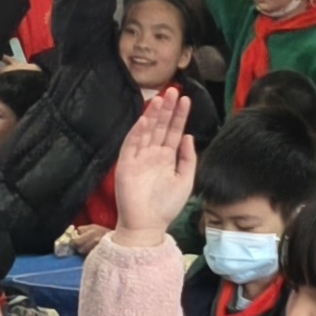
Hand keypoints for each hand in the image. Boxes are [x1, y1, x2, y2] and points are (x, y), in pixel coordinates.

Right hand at [108, 86, 195, 239]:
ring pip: (147, 131)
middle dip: (167, 109)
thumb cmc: (166, 206)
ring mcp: (139, 158)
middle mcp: (153, 155)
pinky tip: (145, 119)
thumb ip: (188, 159)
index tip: (186, 100)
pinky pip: (131, 144)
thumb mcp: (185, 181)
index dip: (179, 116)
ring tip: (161, 98)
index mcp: (167, 158)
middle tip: (174, 90)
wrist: (146, 225)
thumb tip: (189, 137)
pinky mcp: (126, 164)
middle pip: (161, 127)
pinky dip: (137, 131)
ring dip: (153, 115)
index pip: (174, 132)